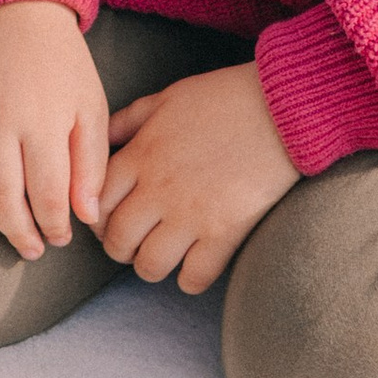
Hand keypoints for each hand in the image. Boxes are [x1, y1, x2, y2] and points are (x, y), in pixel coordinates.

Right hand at [0, 1, 109, 257]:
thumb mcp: (91, 108)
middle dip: (20, 233)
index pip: (48, 196)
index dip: (56, 227)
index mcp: (42, 121)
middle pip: (2, 198)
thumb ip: (92, 164)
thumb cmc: (61, 66)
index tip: (60, 237)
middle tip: (31, 247)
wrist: (18, 11)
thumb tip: (86, 217)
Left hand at [96, 60, 297, 293]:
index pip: (96, 202)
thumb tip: (102, 139)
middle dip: (119, 248)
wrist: (281, 107)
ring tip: (162, 255)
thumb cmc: (223, 98)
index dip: (96, 218)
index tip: (109, 220)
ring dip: (150, 266)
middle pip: (117, 241)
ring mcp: (191, 214)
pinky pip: (194, 277)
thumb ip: (129, 120)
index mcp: (141, 155)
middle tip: (133, 242)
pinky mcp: (225, 232)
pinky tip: (195, 264)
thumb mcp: (166, 98)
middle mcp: (159, 189)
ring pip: (149, 265)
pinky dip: (189, 280)